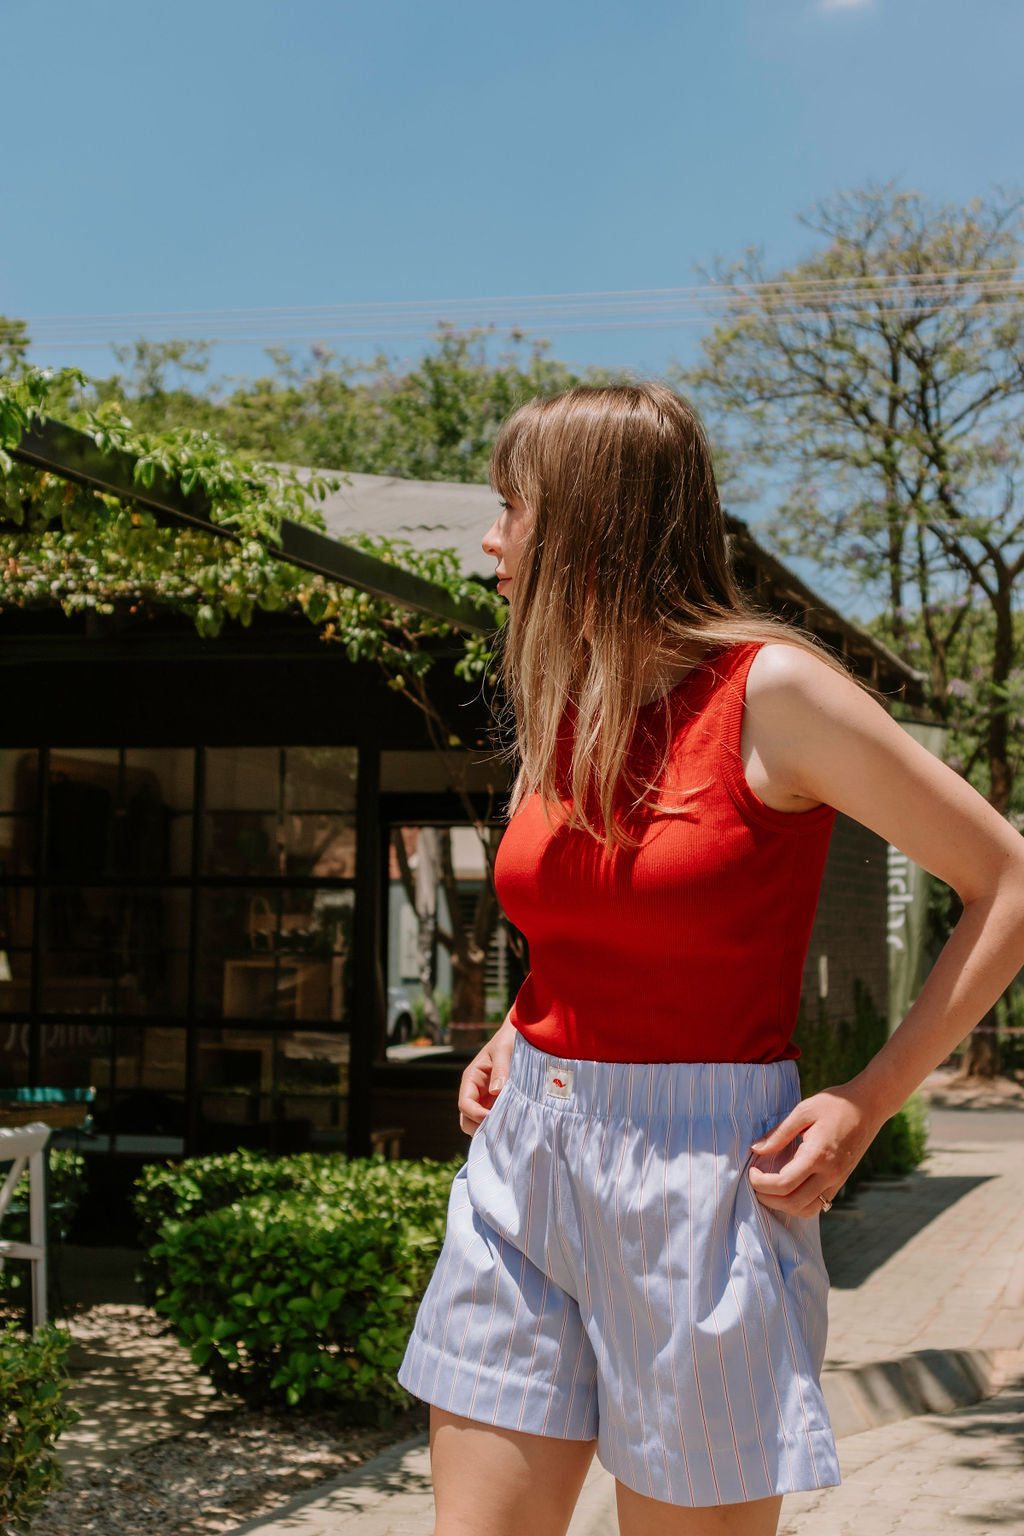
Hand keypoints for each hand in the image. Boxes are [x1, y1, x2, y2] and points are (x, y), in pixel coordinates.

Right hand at [457, 1017, 517, 1136]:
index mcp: (472, 1079)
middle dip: (481, 1127)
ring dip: (492, 1129)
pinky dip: (502, 1126)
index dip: (476, 1115)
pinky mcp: (500, 1104)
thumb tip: (496, 1091)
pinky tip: (516, 1125)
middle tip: (503, 1128)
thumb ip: (500, 1069)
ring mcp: (487, 1100)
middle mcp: (476, 1092)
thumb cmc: (509, 1039)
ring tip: (510, 1128)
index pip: (465, 1104)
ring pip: (480, 1124)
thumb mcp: (503, 1050)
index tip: (494, 1117)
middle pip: (467, 1120)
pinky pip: (496, 1121)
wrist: (522, 1034)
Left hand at [746, 1082, 884, 1217]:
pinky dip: (799, 1204)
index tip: (751, 1171)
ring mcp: (837, 1181)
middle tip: (753, 1181)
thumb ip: (779, 1133)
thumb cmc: (834, 1104)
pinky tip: (786, 1190)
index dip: (761, 1183)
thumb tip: (755, 1149)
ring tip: (767, 1189)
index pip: (784, 1184)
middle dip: (767, 1197)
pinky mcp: (840, 1182)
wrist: (868, 1106)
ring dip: (783, 1205)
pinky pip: (818, 1204)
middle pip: (793, 1202)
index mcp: (818, 1156)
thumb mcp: (803, 1111)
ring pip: (806, 1209)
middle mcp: (830, 1174)